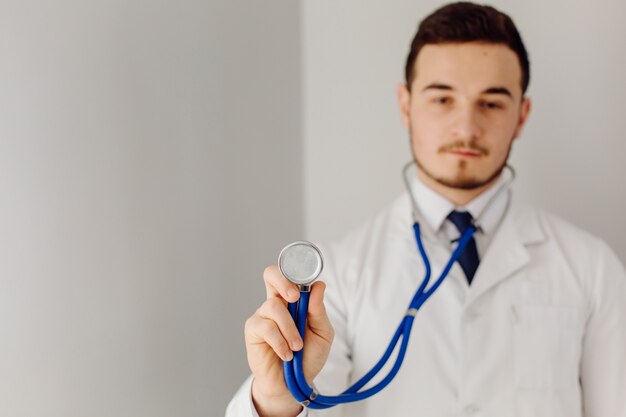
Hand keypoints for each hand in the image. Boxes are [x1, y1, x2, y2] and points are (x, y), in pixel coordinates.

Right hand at [244, 265, 333, 416]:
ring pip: (274, 307)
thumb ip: (319, 310)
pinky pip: (266, 327)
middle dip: (283, 281)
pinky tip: (286, 355)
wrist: (294, 385)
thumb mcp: (322, 333)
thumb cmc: (308, 356)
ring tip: (297, 347)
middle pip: (270, 274)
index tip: (307, 283)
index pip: (290, 274)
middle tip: (294, 298)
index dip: (295, 271)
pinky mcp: (253, 331)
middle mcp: (276, 303)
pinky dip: (280, 342)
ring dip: (290, 329)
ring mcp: (263, 316)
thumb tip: (319, 285)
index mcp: (294, 300)